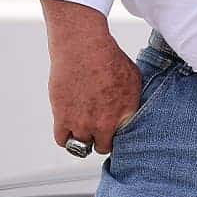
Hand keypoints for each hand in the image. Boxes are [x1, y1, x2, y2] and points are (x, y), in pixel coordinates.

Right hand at [44, 5, 141, 155]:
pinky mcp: (63, 119)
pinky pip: (63, 141)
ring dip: (83, 138)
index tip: (114, 132)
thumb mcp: (134, 78)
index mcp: (127, 113)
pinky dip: (66, 137)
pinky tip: (69, 127)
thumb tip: (131, 111)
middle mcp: (106, 123)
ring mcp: (84, 123)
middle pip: (104, 147)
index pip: (126, 139)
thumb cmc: (110, 58)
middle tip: (98, 132)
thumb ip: (133, 100)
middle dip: (102, 141)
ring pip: (82, 146)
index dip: (119, 135)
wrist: (84, 49)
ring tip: (84, 127)